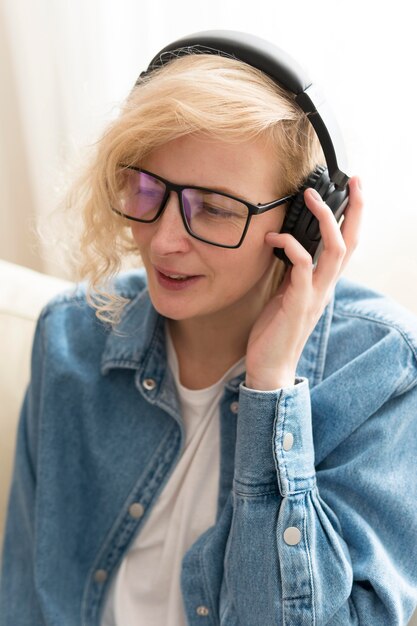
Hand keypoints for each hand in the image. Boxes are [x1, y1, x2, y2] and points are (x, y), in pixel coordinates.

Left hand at [245, 176, 362, 390]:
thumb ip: (293, 273)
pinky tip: (274, 238)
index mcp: (323, 284)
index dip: (353, 217)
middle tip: (352, 181)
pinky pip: (302, 268)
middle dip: (355, 210)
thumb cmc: (276, 330)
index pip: (347, 245)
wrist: (270, 366)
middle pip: (351, 243)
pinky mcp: (298, 303)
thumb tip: (289, 248)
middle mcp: (325, 287)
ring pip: (335, 251)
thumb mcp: (287, 294)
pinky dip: (291, 247)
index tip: (353, 190)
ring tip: (311, 197)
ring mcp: (314, 295)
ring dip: (325, 220)